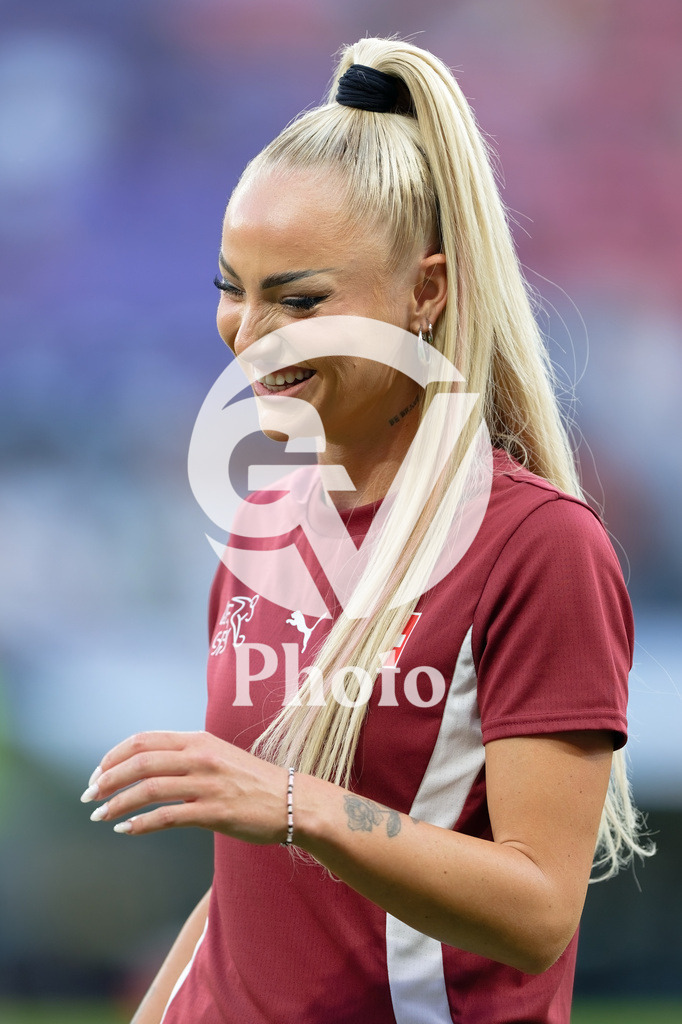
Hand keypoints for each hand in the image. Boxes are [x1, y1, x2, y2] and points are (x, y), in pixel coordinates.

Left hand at [80, 730, 289, 843]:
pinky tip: (126, 830)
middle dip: (107, 780)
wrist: (293, 801)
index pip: (144, 740)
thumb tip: (147, 767)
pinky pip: (167, 817)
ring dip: (117, 803)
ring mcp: (208, 784)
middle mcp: (201, 757)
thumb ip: (186, 756)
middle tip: (90, 796)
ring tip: (101, 815)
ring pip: (148, 789)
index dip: (113, 756)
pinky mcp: (215, 812)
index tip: (97, 773)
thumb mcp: (218, 756)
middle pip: (140, 762)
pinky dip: (140, 824)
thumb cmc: (253, 782)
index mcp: (199, 740)